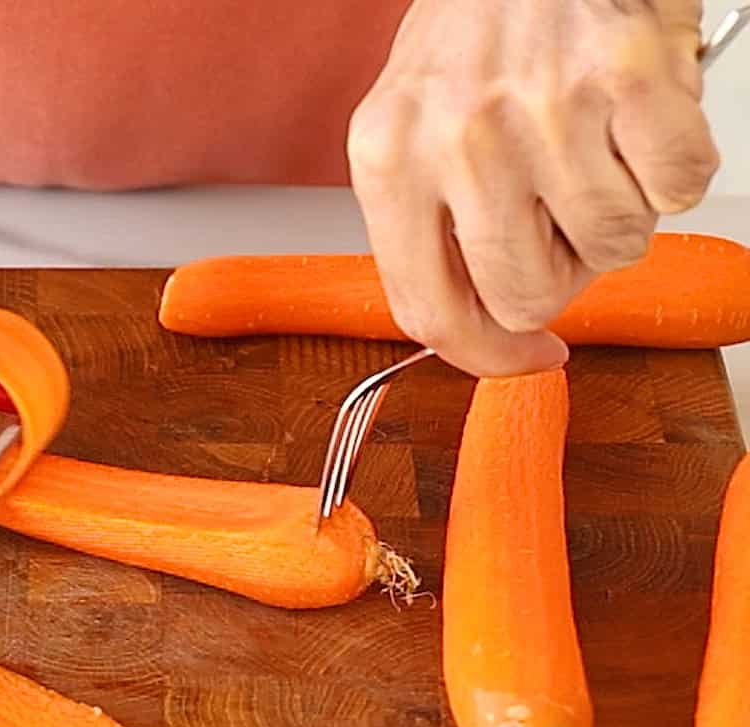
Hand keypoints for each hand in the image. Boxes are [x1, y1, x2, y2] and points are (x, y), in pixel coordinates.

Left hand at [348, 0, 718, 376]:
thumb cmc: (476, 30)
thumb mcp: (412, 130)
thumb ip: (429, 228)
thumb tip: (482, 325)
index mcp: (388, 160)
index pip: (428, 310)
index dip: (485, 356)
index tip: (524, 356)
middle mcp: (459, 141)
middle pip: (523, 295)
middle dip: (557, 276)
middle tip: (559, 220)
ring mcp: (545, 112)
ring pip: (612, 247)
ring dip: (617, 215)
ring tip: (592, 151)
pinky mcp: (628, 81)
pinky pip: (676, 189)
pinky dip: (671, 168)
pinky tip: (633, 124)